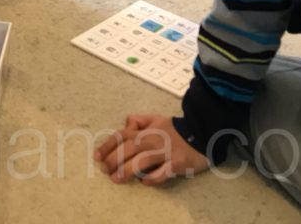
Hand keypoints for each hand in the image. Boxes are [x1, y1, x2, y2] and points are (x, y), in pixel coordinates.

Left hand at [94, 115, 208, 185]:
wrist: (203, 133)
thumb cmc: (176, 128)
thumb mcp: (156, 118)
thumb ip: (139, 120)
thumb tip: (126, 124)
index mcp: (146, 130)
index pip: (121, 136)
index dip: (107, 145)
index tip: (97, 156)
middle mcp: (152, 141)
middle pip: (127, 150)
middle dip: (113, 160)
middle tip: (105, 170)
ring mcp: (164, 153)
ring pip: (140, 163)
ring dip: (126, 171)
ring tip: (117, 179)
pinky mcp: (176, 164)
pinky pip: (161, 174)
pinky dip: (151, 179)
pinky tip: (144, 182)